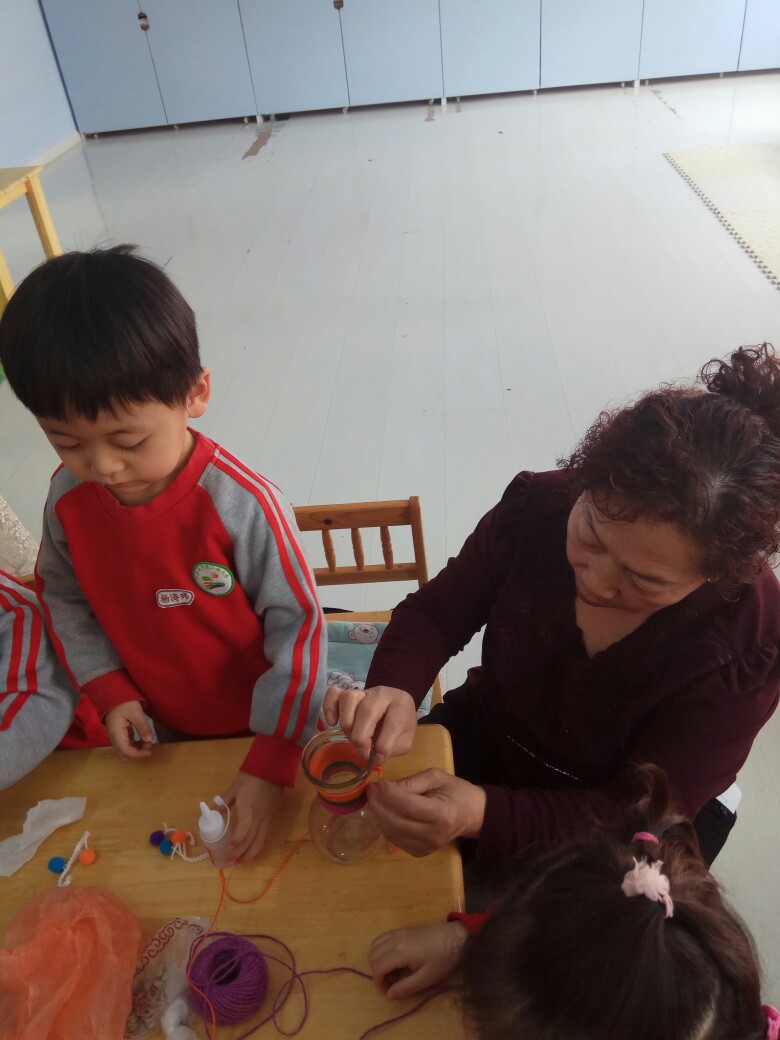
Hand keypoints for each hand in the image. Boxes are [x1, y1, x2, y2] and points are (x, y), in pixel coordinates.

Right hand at [104, 700, 153, 761]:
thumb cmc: (124, 702)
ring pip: (123, 752)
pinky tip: (142, 741)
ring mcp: (115, 737)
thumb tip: (149, 740)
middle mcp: (113, 738)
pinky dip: (134, 747)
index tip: (149, 751)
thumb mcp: (135, 712)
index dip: (138, 755)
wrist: (114, 695)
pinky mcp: (119, 735)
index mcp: (116, 733)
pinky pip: (125, 746)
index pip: (125, 751)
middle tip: (148, 746)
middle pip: (123, 756)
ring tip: (147, 742)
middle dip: (136, 755)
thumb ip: (142, 726)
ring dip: (135, 752)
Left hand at [222, 772, 283, 866]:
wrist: (273, 769)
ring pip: (260, 841)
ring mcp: (267, 818)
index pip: (244, 827)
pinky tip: (250, 854)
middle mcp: (259, 816)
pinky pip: (264, 836)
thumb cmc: (251, 776)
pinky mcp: (271, 818)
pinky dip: (257, 847)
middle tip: (229, 862)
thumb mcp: (234, 786)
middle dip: (239, 853)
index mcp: (249, 807)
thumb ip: (223, 801)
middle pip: (251, 839)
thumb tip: (211, 812)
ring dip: (249, 855)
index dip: (236, 840)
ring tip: (239, 865)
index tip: (228, 849)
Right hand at [322, 685, 416, 764]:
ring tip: (353, 738)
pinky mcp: (348, 692)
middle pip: (367, 711)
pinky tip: (332, 722)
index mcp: (401, 705)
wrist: (395, 701)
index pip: (393, 723)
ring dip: (347, 724)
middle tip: (363, 753)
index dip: (384, 746)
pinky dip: (329, 708)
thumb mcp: (405, 738)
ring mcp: (363, 691)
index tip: (379, 759)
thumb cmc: (400, 722)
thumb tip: (375, 756)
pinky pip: (334, 693)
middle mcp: (382, 694)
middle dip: (361, 738)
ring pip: (348, 699)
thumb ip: (393, 748)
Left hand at [366, 769, 486, 856]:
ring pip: (392, 834)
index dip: (388, 796)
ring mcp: (427, 847)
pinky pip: (396, 840)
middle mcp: (434, 835)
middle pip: (397, 823)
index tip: (375, 784)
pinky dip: (386, 826)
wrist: (471, 814)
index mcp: (442, 814)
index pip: (409, 807)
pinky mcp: (420, 853)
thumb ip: (410, 782)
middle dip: (379, 806)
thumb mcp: (435, 777)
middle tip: (370, 791)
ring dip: (379, 816)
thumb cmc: (454, 791)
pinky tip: (385, 812)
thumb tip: (384, 788)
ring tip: (375, 799)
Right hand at [368, 922, 467, 999]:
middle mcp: (394, 939)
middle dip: (378, 972)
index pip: (377, 967)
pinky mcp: (403, 929)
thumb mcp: (426, 978)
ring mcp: (398, 932)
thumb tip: (388, 995)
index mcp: (399, 951)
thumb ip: (406, 987)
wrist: (456, 937)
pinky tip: (398, 959)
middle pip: (372, 955)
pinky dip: (383, 949)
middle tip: (393, 983)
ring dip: (379, 960)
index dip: (379, 982)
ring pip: (375, 945)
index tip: (390, 991)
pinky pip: (383, 938)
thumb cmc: (443, 959)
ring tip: (395, 971)